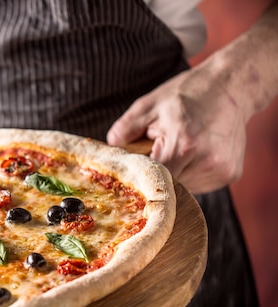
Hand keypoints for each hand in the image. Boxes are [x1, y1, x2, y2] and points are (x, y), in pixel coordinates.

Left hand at [106, 66, 247, 194]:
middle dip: (158, 173)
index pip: (153, 179)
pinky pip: (200, 183)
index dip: (142, 176)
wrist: (231, 85)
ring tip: (181, 146)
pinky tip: (195, 152)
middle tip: (159, 150)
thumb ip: (124, 130)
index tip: (136, 169)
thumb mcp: (148, 106)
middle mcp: (206, 162)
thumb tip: (110, 152)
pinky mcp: (231, 174)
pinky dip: (191, 172)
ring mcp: (221, 170)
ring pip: (185, 188)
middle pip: (168, 186)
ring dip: (176, 174)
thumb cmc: (186, 94)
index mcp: (183, 145)